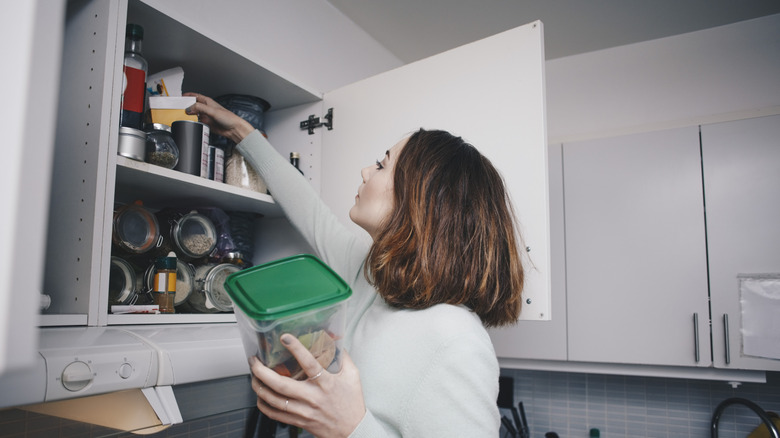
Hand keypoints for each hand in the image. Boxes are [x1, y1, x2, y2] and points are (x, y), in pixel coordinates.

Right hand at [183, 92, 254, 143]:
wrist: (233, 129)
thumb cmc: (228, 118)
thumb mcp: (212, 111)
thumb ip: (200, 108)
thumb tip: (189, 108)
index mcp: (208, 102)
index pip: (195, 96)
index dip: (187, 96)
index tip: (180, 97)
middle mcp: (206, 108)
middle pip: (193, 106)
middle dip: (186, 107)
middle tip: (179, 109)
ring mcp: (206, 116)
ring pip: (194, 114)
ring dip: (189, 116)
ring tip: (183, 116)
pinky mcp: (207, 124)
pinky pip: (197, 122)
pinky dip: (193, 123)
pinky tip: (191, 123)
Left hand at [250, 334, 365, 437]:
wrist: (352, 430)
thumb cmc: (352, 402)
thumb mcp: (352, 375)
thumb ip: (343, 356)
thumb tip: (334, 339)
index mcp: (326, 383)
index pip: (309, 363)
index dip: (296, 349)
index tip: (285, 338)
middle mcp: (312, 398)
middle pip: (282, 385)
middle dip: (263, 371)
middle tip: (254, 360)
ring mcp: (304, 411)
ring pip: (274, 400)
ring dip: (259, 386)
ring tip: (253, 375)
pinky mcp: (299, 421)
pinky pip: (275, 414)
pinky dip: (263, 404)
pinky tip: (260, 395)